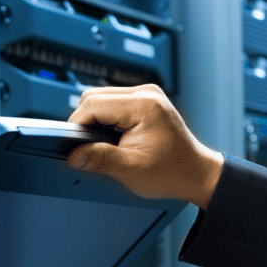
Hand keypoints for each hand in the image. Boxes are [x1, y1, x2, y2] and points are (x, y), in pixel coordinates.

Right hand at [67, 84, 223, 209]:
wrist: (195, 173)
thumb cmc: (171, 171)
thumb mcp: (131, 169)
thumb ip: (100, 159)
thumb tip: (74, 156)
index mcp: (143, 105)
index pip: (93, 104)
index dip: (76, 125)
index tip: (71, 146)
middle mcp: (146, 93)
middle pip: (94, 97)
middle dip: (85, 122)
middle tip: (88, 148)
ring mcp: (146, 95)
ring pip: (101, 98)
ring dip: (95, 120)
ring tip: (103, 144)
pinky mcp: (145, 101)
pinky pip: (113, 103)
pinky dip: (106, 119)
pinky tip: (112, 137)